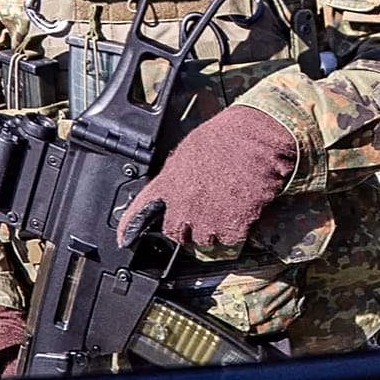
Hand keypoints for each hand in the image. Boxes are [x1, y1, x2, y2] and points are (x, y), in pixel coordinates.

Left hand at [118, 105, 296, 250]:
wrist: (254, 138)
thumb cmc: (226, 136)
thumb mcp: (189, 153)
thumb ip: (178, 177)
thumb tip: (179, 188)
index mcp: (169, 183)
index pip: (139, 211)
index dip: (129, 228)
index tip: (124, 239)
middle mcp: (182, 206)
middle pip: (175, 234)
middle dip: (186, 230)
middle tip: (201, 216)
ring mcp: (206, 220)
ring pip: (204, 242)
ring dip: (213, 233)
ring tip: (225, 210)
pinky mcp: (230, 229)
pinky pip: (229, 242)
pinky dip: (236, 233)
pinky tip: (241, 213)